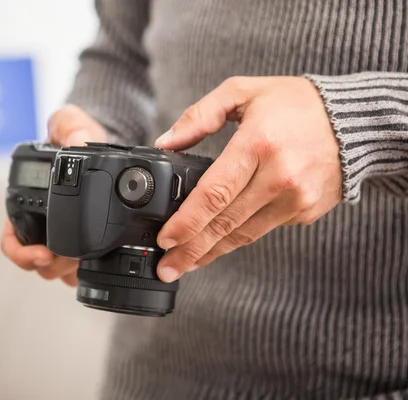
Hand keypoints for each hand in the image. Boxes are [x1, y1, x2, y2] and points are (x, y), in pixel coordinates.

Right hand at [1, 104, 106, 285]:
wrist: (97, 150)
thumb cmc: (79, 140)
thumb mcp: (73, 125)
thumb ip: (69, 126)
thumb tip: (75, 142)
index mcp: (27, 203)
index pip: (12, 240)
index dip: (22, 253)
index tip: (41, 254)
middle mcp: (40, 225)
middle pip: (35, 263)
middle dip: (49, 264)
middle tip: (64, 258)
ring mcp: (60, 240)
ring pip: (54, 271)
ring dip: (64, 269)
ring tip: (79, 259)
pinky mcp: (80, 249)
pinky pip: (72, 272)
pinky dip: (77, 272)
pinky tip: (91, 262)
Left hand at [154, 76, 341, 281]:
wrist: (356, 122)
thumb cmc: (296, 104)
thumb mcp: (243, 92)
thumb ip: (199, 115)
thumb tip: (165, 142)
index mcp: (259, 144)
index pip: (214, 193)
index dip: (186, 221)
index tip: (164, 238)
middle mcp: (280, 177)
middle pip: (225, 223)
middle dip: (190, 250)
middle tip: (166, 268)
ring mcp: (296, 199)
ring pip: (243, 235)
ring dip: (211, 253)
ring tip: (184, 265)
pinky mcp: (305, 212)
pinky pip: (262, 230)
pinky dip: (237, 239)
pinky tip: (217, 245)